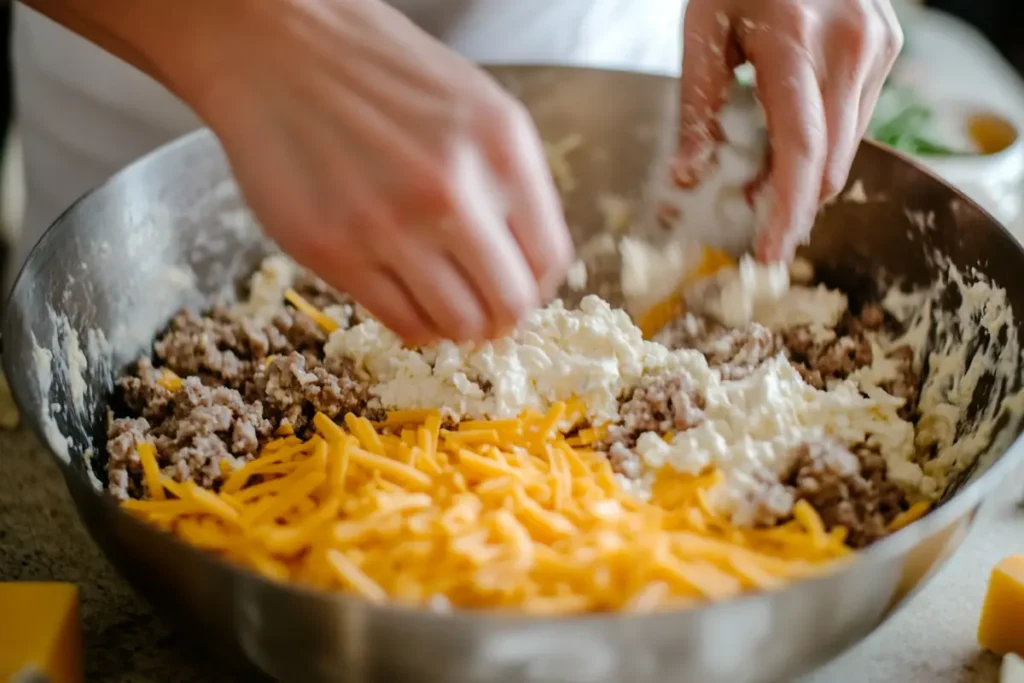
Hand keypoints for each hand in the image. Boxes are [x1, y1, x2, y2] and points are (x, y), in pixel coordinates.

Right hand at [175, 0, 571, 344]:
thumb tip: (524, 266)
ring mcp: (391, 225)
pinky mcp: (335, 252)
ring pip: (457, 325)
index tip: (519, 288)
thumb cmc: (379, 75)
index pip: (549, 259)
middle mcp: (452, 190)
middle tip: (483, 311)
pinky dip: (414, 324)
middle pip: (509, 304)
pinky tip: (405, 296)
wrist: (277, 48)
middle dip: (501, 317)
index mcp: (500, 146)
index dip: (536, 287)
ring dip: (457, 326)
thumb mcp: (474, 107)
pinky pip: (401, 322)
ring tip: (441, 301)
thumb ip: (508, 182)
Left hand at [675, 0, 902, 261]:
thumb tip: (689, 178)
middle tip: (753, 224)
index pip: (801, 149)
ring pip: (847, 147)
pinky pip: (856, 120)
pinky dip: (821, 144)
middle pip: (831, 159)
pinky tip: (786, 140)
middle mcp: (852, 46)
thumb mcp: (702, 31)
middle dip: (794, 202)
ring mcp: (878, 45)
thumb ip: (697, 108)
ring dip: (807, 176)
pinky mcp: (888, 46)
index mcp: (797, 40)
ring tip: (760, 180)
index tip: (769, 251)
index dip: (787, 210)